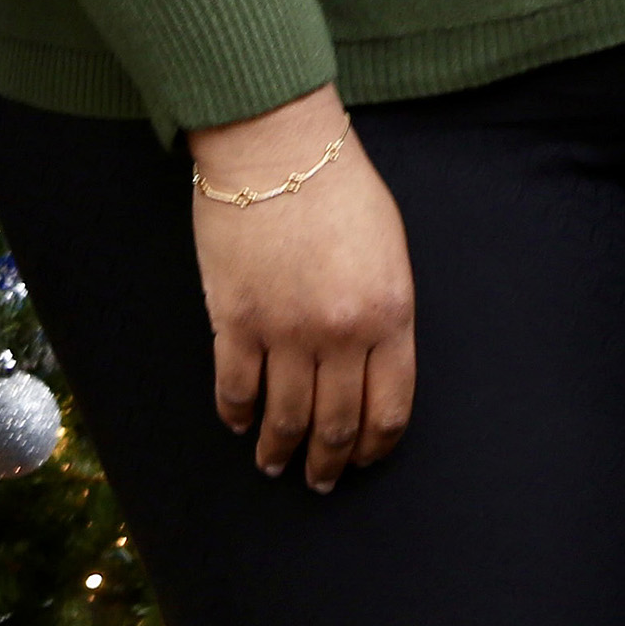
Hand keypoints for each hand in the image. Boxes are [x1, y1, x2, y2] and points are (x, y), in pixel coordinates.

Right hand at [184, 86, 412, 491]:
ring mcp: (284, 329)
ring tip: (274, 463)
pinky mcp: (235, 319)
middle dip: (328, 462)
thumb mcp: (390, 250)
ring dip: (279, 450)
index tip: (363, 459)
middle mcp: (340, 333)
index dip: (375, 445)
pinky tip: (238, 422)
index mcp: (389, 315)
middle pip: (336, 424)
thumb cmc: (339, 187)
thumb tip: (372, 366)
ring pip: (283, 418)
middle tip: (320, 479)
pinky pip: (234, 388)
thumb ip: (386, 312)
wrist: (275, 146)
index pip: (389, 409)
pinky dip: (236, 414)